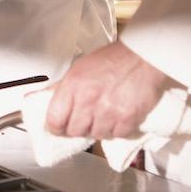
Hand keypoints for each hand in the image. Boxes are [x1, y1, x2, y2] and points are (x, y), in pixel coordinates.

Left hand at [45, 41, 175, 139]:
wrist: (143, 56)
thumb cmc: (113, 59)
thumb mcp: (80, 67)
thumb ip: (64, 87)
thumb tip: (48, 98)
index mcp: (73, 85)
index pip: (54, 121)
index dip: (56, 127)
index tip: (60, 126)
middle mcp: (89, 100)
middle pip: (74, 131)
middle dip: (79, 127)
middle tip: (86, 118)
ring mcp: (108, 111)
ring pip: (96, 135)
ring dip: (99, 128)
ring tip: (105, 114)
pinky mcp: (127, 119)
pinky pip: (116, 135)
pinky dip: (117, 129)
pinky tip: (118, 116)